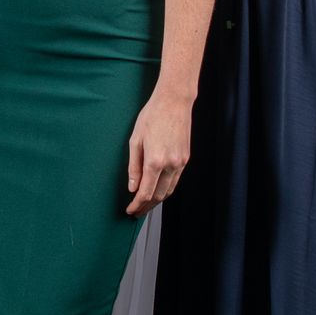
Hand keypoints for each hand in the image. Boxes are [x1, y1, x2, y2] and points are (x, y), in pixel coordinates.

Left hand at [125, 87, 191, 215]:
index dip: (137, 204)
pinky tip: (158, 190)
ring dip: (157, 200)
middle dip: (147, 206)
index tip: (130, 210)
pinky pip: (175, 180)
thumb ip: (134, 166)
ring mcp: (180, 163)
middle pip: (159, 196)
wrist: (174, 103)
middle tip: (136, 211)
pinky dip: (166, 189)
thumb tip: (132, 187)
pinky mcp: (185, 159)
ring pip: (169, 190)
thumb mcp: (135, 140)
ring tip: (146, 205)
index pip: (146, 192)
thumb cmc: (151, 117)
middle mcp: (170, 165)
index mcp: (155, 160)